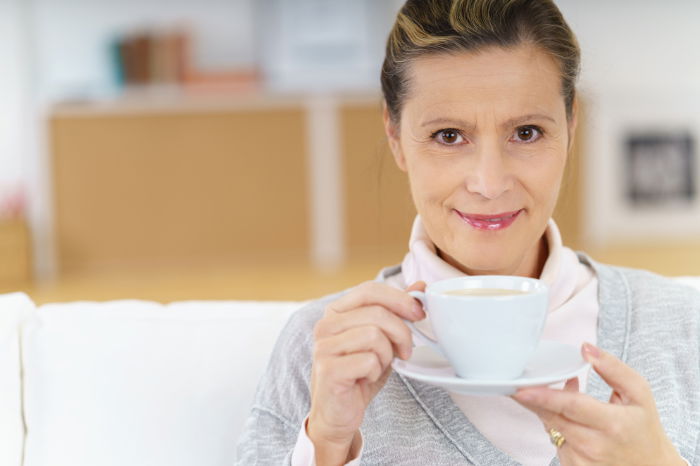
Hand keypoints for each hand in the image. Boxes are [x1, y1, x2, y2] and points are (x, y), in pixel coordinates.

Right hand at [307, 280, 425, 464]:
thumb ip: (397, 312)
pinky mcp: (328, 369)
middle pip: (377, 313)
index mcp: (336, 312)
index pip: (369, 290)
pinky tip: (365, 378)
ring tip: (378, 366)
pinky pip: (368, 361)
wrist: (339, 413)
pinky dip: (375, 371)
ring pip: (374, 336)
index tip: (418, 313)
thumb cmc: (360, 374)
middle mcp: (325, 325)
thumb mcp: (383, 339)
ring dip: (386, 355)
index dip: (399, 298)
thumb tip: (420, 286)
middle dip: (401, 333)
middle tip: (405, 352)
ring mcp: (324, 346)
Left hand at [513, 343, 684, 465]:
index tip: (522, 389)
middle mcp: (594, 445)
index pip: (571, 407)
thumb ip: (614, 368)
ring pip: (550, 426)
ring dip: (545, 407)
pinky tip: (564, 415)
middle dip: (532, 399)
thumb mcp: (639, 394)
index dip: (544, 397)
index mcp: (612, 424)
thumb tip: (586, 349)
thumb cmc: (642, 428)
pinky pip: (554, 438)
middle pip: (553, 417)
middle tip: (516, 384)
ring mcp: (581, 459)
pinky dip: (553, 422)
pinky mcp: (572, 465)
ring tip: (551, 394)